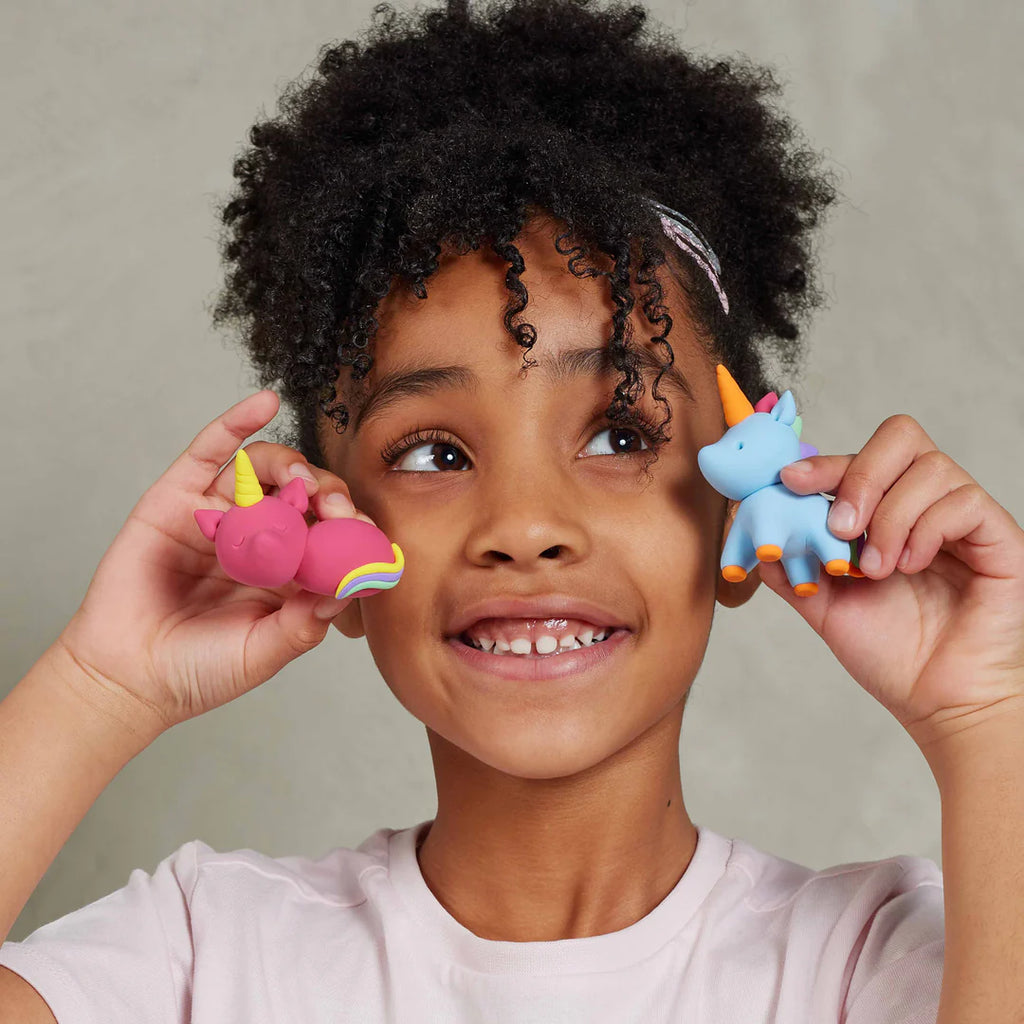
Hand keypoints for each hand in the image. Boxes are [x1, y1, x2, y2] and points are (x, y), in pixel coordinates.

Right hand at [55, 390, 374, 733]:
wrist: (129, 678)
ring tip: (301, 481)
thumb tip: (348, 587)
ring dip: (291, 465)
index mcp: (289, 571)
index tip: (364, 534)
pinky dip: (235, 422)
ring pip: (264, 469)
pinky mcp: (177, 499)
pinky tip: (264, 402)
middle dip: (327, 495)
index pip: (332, 534)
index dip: (352, 528)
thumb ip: (304, 624)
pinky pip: (208, 451)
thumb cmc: (200, 669)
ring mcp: (218, 515)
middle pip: (304, 495)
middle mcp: (258, 537)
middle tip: (335, 509)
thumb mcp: (265, 652)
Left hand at [759, 414, 1023, 749]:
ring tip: (876, 568)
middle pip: (900, 436)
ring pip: (931, 466)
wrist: (939, 702)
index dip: (822, 462)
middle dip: (859, 476)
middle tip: (839, 528)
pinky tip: (911, 565)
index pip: (857, 458)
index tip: (789, 480)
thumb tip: (750, 527)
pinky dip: (927, 528)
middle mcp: (924, 504)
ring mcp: (962, 518)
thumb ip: (789, 566)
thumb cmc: (891, 653)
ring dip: (890, 516)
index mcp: (882, 512)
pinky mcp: (997, 536)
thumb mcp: (824, 606)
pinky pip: (965, 501)